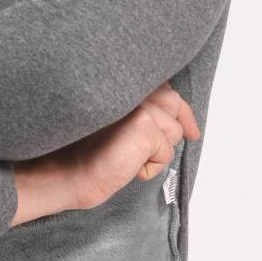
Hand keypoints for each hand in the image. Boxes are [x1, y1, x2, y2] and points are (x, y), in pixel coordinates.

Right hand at [50, 83, 199, 211]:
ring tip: (132, 159)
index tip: (190, 128)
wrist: (70, 173)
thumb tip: (176, 121)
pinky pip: (166, 151)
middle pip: (173, 102)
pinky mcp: (144, 124)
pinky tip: (130, 167)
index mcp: (120, 87)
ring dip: (159, 151)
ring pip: (173, 131)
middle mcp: (130, 90)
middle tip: (191, 136)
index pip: (163, 88)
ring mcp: (138, 105)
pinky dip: (151, 167)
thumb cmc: (88, 155)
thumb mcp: (120, 128)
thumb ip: (142, 114)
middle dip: (179, 125)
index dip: (180, 108)